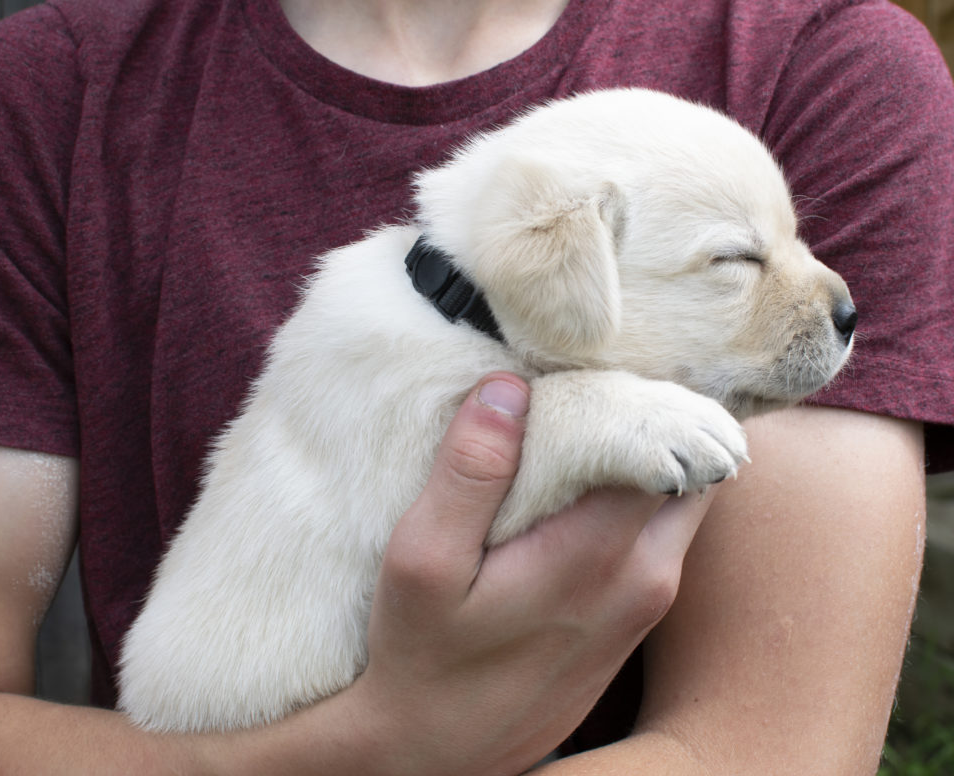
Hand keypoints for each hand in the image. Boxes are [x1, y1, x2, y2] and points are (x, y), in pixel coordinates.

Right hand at [351, 373, 711, 775]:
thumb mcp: (422, 562)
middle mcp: (646, 578)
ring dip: (652, 467)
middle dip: (658, 426)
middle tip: (597, 397)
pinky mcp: (635, 626)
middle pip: (691, 470)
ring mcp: (647, 606)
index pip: (667, 440)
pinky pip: (663, 543)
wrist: (437, 755)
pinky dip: (642, 507)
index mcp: (600, 551)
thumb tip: (509, 388)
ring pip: (684, 508)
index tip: (594, 372)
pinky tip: (585, 498)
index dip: (638, 395)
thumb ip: (470, 472)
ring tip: (590, 440)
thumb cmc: (422, 658)